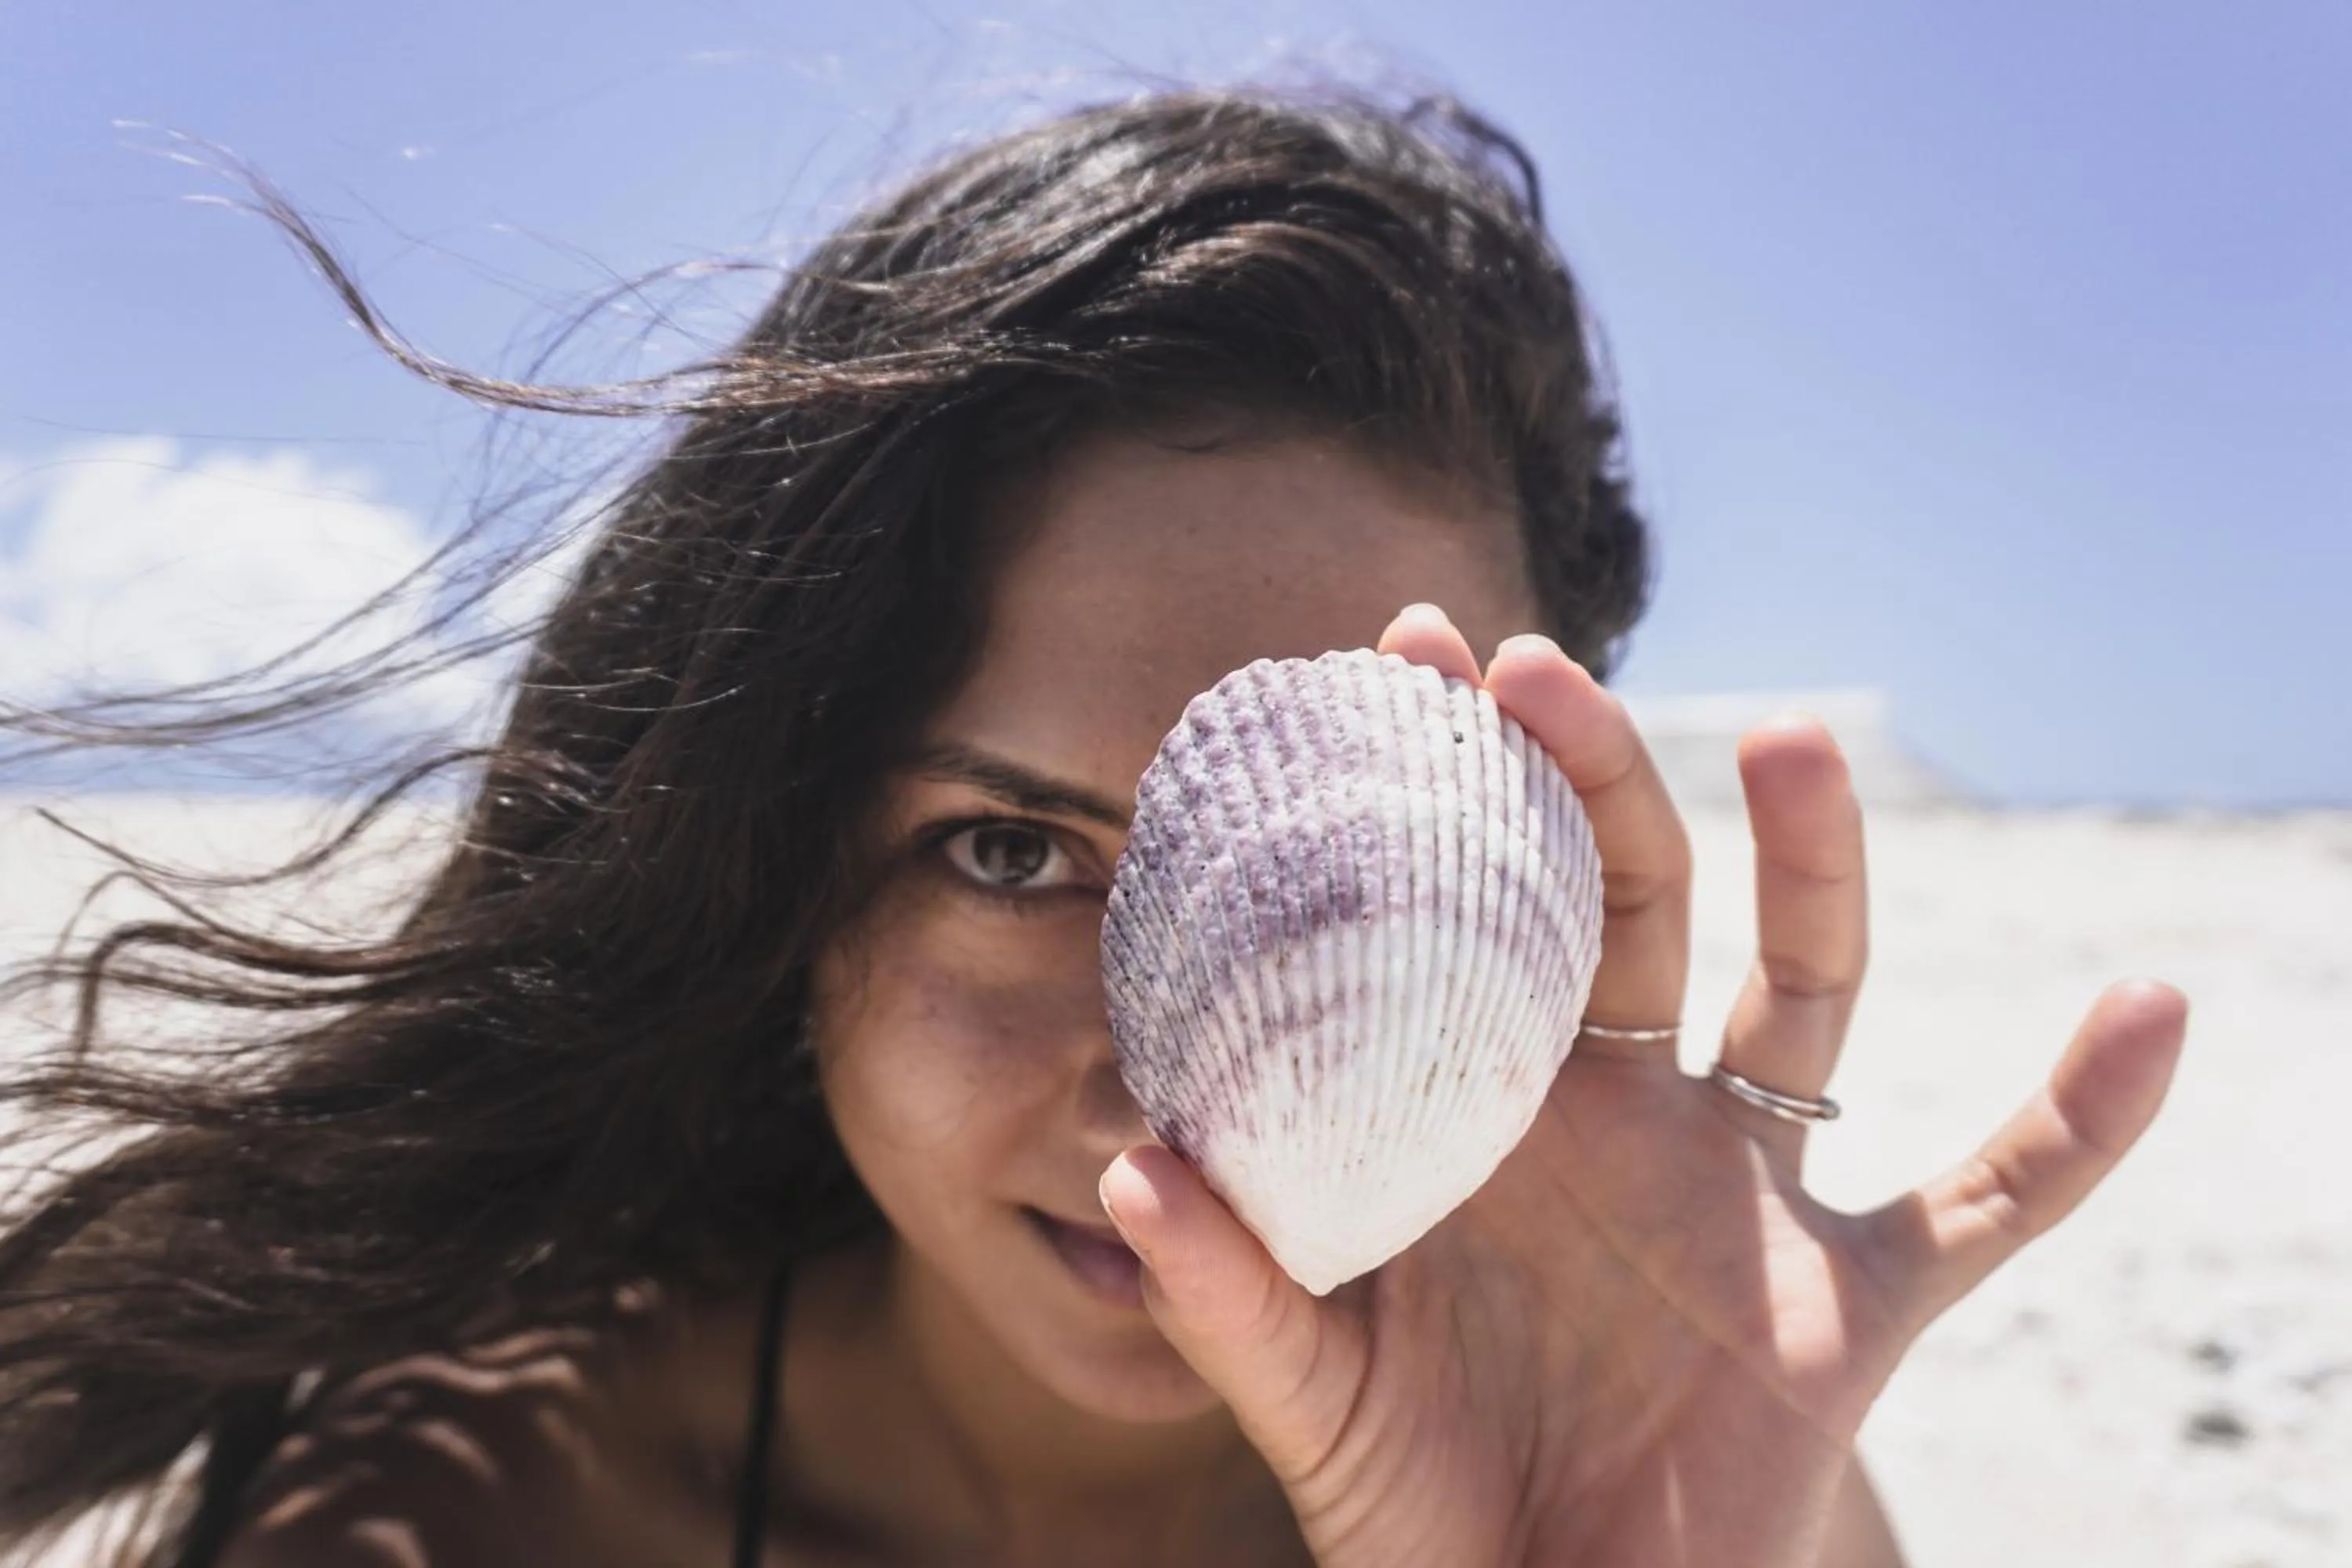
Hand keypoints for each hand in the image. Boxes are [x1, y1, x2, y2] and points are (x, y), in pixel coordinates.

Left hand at [1098, 603, 2187, 1567]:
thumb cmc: (1419, 1501)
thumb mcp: (1309, 1398)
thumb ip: (1228, 1296)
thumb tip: (1133, 1170)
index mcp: (1480, 1116)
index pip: (1458, 917)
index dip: (1428, 799)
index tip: (1381, 664)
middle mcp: (1617, 1116)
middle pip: (1622, 903)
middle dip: (1579, 778)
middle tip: (1517, 663)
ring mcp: (1742, 1192)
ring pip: (1804, 987)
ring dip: (1815, 863)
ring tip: (1803, 739)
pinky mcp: (1852, 1298)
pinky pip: (1992, 1195)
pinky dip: (2082, 1120)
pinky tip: (2159, 1013)